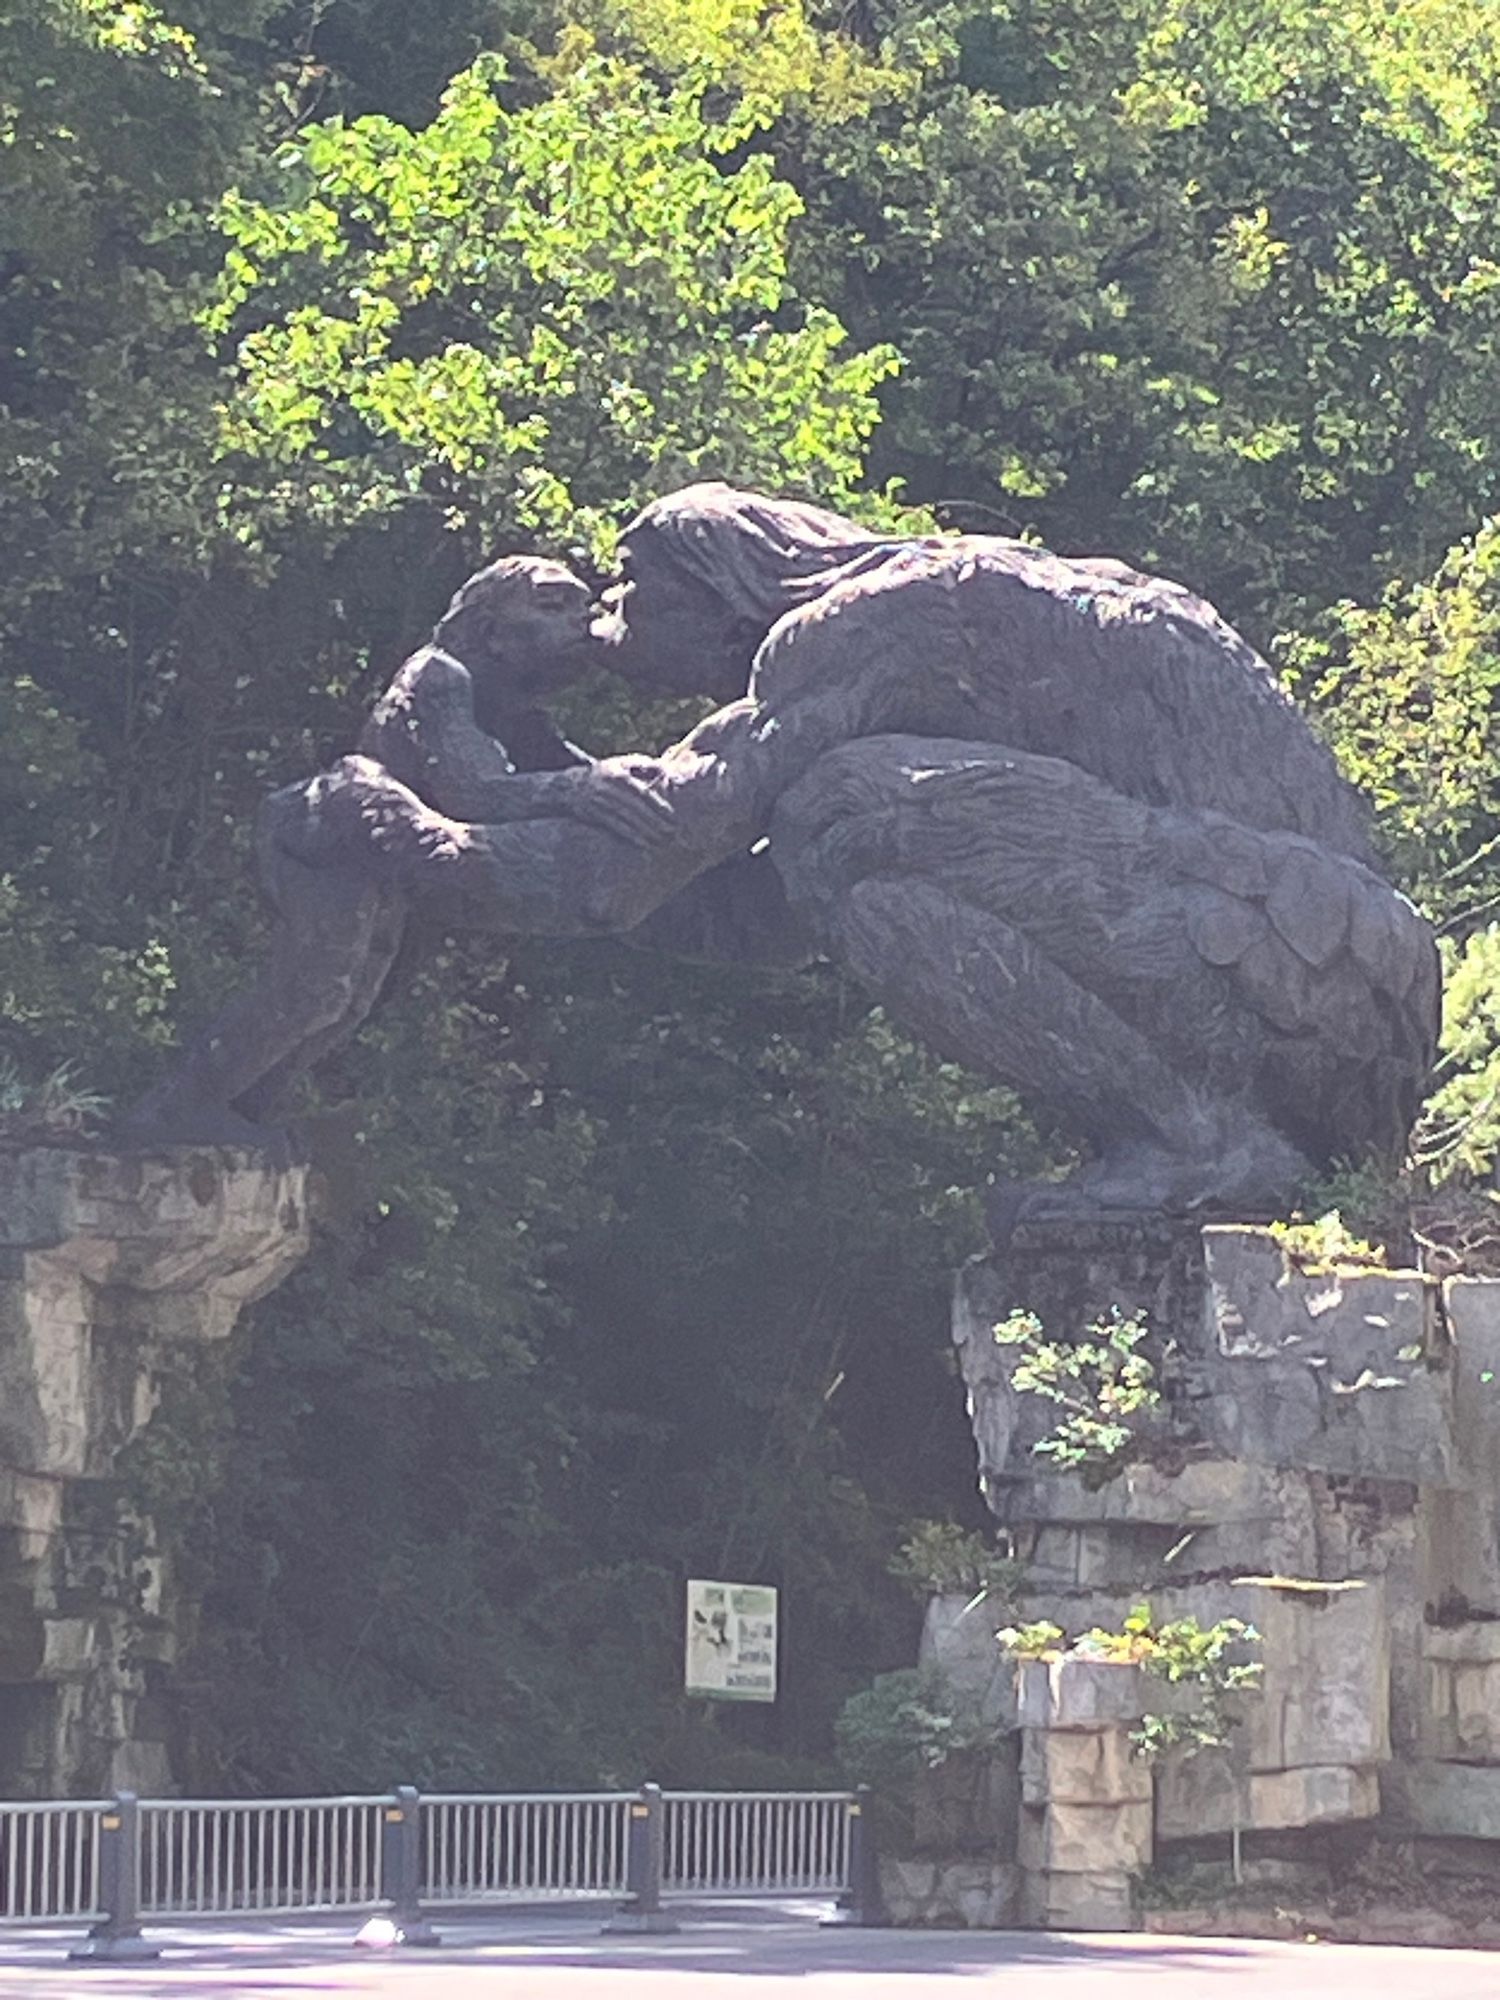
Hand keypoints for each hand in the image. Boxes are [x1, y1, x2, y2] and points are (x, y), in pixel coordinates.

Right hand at [557, 762, 676, 847]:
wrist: (568, 787)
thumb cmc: (605, 775)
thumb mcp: (621, 764)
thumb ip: (644, 765)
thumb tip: (665, 770)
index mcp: (618, 774)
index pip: (642, 791)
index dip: (657, 804)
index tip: (672, 815)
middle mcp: (608, 788)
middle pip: (636, 807)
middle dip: (654, 821)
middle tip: (671, 833)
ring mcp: (599, 803)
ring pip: (626, 819)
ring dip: (644, 831)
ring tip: (661, 841)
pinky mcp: (593, 816)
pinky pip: (615, 827)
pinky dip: (630, 836)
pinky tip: (643, 844)